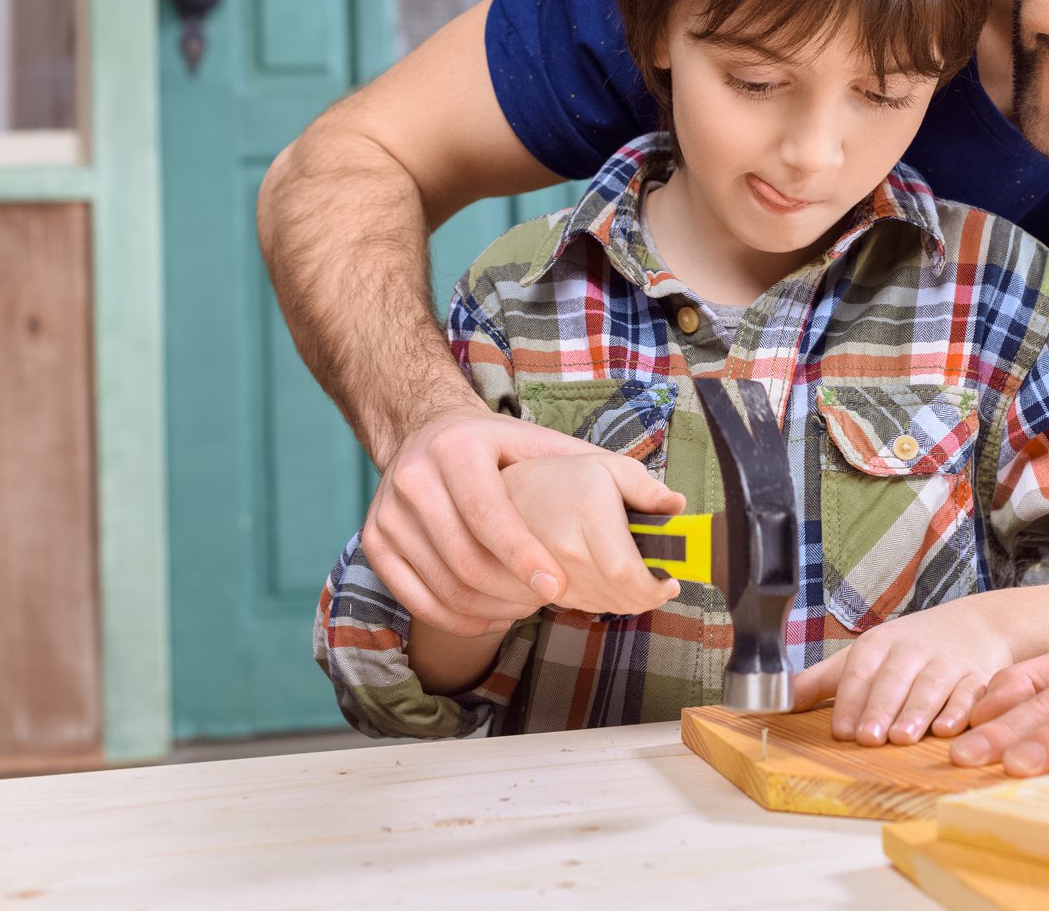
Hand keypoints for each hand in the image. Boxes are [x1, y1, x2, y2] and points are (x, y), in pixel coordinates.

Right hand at [361, 408, 604, 637]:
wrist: (426, 431)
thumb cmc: (501, 448)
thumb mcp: (549, 446)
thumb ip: (613, 474)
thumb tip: (673, 506)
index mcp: (459, 447)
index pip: (489, 513)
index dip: (522, 556)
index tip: (555, 588)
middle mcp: (413, 476)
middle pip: (463, 557)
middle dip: (511, 591)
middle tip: (547, 602)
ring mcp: (387, 512)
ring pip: (440, 583)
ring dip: (489, 608)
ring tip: (525, 608)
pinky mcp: (375, 540)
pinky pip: (414, 598)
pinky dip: (456, 617)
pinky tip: (491, 615)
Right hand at [503, 452, 684, 615]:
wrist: (512, 489)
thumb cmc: (568, 477)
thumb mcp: (611, 467)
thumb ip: (646, 487)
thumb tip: (677, 505)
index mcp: (590, 513)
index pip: (626, 571)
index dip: (653, 586)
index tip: (671, 583)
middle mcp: (566, 546)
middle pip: (617, 594)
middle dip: (647, 596)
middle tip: (660, 585)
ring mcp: (548, 570)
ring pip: (601, 604)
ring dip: (627, 601)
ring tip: (639, 582)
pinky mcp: (538, 585)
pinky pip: (582, 606)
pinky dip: (604, 600)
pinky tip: (611, 583)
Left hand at [793, 600, 1014, 746]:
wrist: (973, 626)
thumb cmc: (907, 649)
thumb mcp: (862, 657)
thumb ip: (821, 682)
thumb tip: (776, 702)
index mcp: (878, 645)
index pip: (860, 671)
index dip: (851, 701)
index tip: (843, 731)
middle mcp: (911, 651)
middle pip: (894, 679)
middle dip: (881, 708)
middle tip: (869, 738)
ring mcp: (946, 662)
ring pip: (931, 685)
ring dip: (917, 711)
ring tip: (903, 737)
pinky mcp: (977, 676)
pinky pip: (970, 692)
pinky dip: (961, 710)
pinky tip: (949, 729)